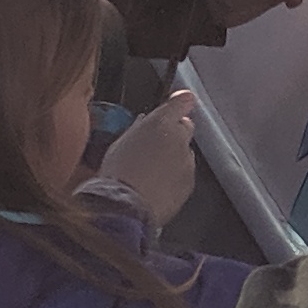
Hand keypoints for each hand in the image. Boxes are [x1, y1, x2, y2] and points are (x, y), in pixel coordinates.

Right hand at [99, 89, 198, 227]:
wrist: (125, 206)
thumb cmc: (117, 174)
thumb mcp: (120, 144)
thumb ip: (138, 130)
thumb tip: (144, 123)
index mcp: (160, 123)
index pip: (182, 102)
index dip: (182, 102)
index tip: (182, 102)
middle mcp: (178, 138)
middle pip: (186, 127)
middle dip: (175, 133)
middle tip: (157, 145)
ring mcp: (187, 161)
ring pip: (185, 153)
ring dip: (174, 158)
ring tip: (152, 172)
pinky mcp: (190, 182)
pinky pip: (185, 174)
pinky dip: (176, 177)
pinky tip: (157, 186)